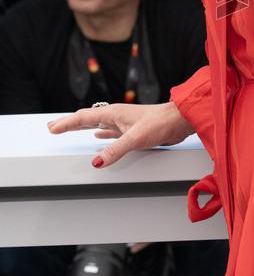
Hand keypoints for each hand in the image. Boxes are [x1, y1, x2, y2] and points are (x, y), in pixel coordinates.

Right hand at [47, 101, 193, 167]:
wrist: (180, 120)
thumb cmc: (161, 122)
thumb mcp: (135, 138)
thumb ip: (115, 150)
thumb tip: (96, 162)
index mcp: (114, 113)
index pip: (84, 117)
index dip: (67, 123)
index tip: (52, 128)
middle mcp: (117, 116)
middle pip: (87, 119)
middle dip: (70, 123)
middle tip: (53, 126)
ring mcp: (125, 122)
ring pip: (98, 124)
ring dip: (84, 128)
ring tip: (71, 129)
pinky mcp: (133, 129)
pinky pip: (111, 131)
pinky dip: (102, 134)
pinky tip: (99, 136)